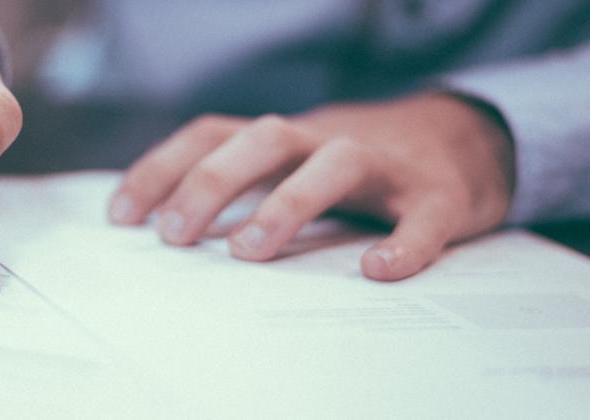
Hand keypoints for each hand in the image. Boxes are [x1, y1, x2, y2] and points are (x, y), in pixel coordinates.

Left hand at [109, 93, 514, 279]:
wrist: (467, 141)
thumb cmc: (361, 166)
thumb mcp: (295, 164)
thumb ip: (244, 187)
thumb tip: (169, 233)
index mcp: (287, 138)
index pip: (213, 135)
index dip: (163, 168)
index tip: (122, 216)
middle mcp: (328, 140)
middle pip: (264, 139)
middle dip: (212, 182)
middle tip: (174, 236)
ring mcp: (386, 165)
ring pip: (335, 163)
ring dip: (288, 202)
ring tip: (249, 251)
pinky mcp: (440, 196)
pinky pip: (423, 218)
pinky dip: (404, 244)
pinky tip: (379, 270)